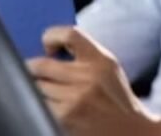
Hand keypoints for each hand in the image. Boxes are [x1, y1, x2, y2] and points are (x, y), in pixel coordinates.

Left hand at [27, 27, 153, 135]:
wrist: (129, 129)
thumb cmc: (115, 99)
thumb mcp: (108, 70)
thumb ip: (86, 57)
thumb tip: (49, 51)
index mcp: (101, 60)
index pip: (70, 35)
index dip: (51, 36)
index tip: (48, 47)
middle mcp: (88, 76)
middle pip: (42, 64)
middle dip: (32, 69)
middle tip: (31, 72)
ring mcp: (75, 97)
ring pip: (36, 86)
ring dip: (34, 89)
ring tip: (40, 91)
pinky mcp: (64, 116)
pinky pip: (38, 104)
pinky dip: (37, 104)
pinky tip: (45, 106)